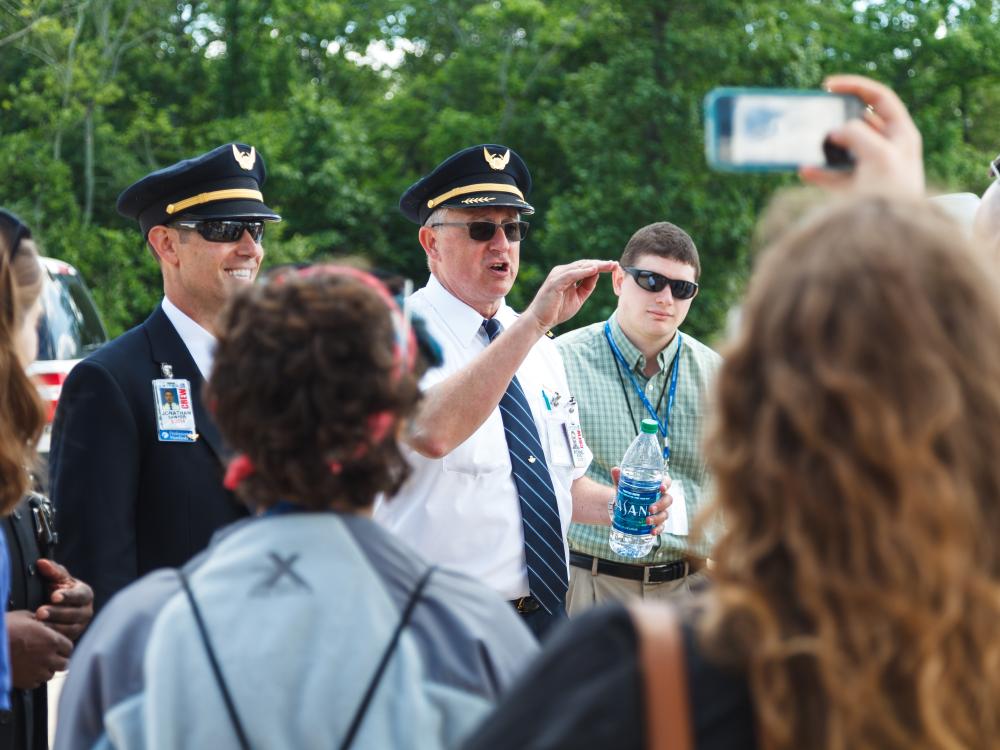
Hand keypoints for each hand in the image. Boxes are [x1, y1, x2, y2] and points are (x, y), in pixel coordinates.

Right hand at [7, 610, 72, 689]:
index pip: (69, 648)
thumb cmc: (5, 629)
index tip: (58, 646)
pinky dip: (34, 678)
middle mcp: (48, 658)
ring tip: (37, 663)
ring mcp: (37, 672)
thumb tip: (44, 621)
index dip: (63, 647)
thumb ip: (41, 621)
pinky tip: (27, 670)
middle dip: (59, 659)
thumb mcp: (26, 617)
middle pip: (64, 664)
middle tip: (50, 656)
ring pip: (50, 674)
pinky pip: (36, 683)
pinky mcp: (25, 682)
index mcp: (52, 641)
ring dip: (46, 669)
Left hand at [35, 558, 93, 640]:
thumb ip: (52, 571)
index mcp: (85, 594)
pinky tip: (41, 633)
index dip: (67, 596)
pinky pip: (64, 638)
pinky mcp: (72, 637)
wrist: (59, 607)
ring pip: (69, 628)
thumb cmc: (59, 590)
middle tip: (40, 612)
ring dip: (53, 625)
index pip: (79, 595)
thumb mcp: (57, 579)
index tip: (53, 596)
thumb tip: (42, 563)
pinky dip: (53, 636)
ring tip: (38, 623)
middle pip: (74, 613)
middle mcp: (87, 611)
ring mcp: (81, 625)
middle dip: (56, 612)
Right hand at [523, 259, 615, 332]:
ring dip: (595, 265)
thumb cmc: (557, 311)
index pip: (585, 267)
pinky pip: (571, 274)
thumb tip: (597, 275)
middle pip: (584, 264)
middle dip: (601, 264)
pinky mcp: (555, 282)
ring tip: (609, 265)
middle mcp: (561, 272)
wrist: (540, 320)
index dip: (600, 266)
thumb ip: (586, 286)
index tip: (614, 266)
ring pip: (579, 267)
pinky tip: (595, 270)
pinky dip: (583, 271)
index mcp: (567, 275)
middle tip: (615, 264)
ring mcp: (557, 276)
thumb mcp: (578, 298)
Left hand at [610, 466, 671, 534]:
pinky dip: (658, 529)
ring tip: (647, 521)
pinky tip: (652, 532)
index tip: (661, 487)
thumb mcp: (622, 485)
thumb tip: (615, 469)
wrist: (621, 508)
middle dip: (660, 505)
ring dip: (657, 518)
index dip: (666, 484)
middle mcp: (661, 498)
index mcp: (656, 486)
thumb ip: (619, 478)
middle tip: (650, 509)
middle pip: (668, 500)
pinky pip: (662, 526)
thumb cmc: (627, 493)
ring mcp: (660, 511)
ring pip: (665, 514)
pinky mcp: (657, 522)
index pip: (667, 482)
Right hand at [800, 74, 923, 197]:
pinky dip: (818, 172)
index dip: (855, 87)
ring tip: (806, 142)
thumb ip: (856, 134)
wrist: (894, 237)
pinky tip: (804, 169)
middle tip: (816, 115)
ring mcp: (870, 170)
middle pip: (859, 122)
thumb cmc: (894, 194)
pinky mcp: (856, 190)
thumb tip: (835, 131)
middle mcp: (888, 149)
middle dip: (836, 119)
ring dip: (825, 146)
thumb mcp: (879, 155)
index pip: (879, 98)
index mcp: (901, 134)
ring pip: (844, 149)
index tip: (828, 86)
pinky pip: (833, 176)